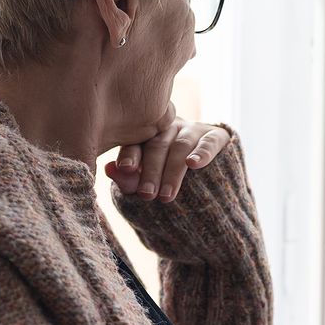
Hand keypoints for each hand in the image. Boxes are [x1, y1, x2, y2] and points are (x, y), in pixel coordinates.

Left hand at [103, 110, 229, 202]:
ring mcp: (193, 130)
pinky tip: (194, 164)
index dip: (130, 155)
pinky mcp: (216, 136)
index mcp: (146, 135)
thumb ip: (129, 179)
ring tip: (167, 195)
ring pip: (180, 146)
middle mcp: (168, 128)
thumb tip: (108, 169)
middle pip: (157, 145)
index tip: (125, 168)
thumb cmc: (167, 186)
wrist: (208, 196)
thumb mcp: (147, 185)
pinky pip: (209, 142)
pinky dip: (202, 153)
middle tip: (147, 194)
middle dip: (151, 171)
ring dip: (173, 171)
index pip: (136, 141)